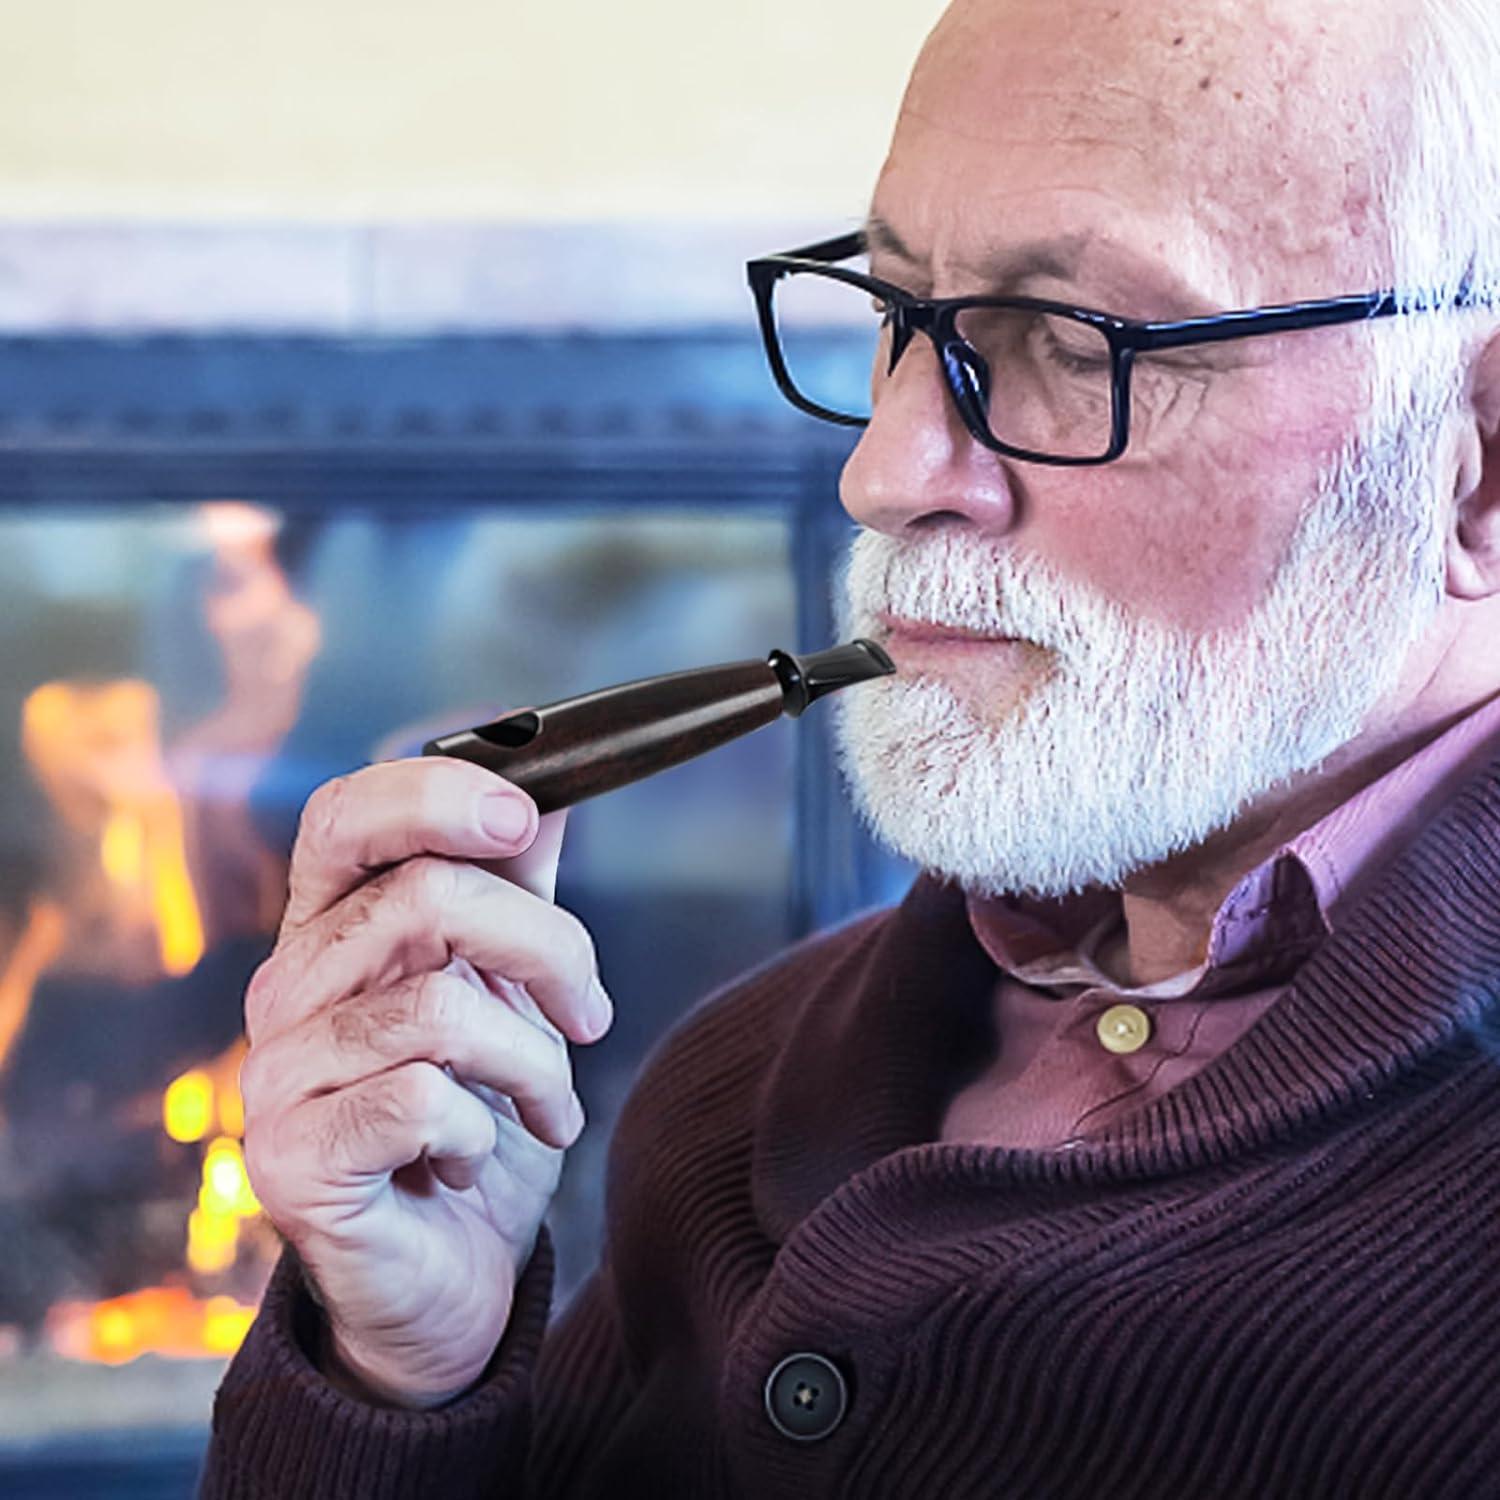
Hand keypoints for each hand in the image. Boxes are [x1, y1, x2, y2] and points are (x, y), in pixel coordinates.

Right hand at [238, 759, 612, 1407]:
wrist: (451, 1275)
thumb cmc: (477, 1124)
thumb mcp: (511, 993)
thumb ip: (516, 894)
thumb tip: (546, 793)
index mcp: (334, 931)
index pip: (347, 817)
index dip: (433, 792)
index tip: (524, 818)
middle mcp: (288, 989)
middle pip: (426, 898)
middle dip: (546, 948)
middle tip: (590, 1012)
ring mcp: (276, 1074)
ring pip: (441, 1006)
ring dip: (533, 1062)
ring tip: (550, 1106)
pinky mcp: (292, 1158)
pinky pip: (423, 1101)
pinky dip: (485, 1132)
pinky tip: (475, 1160)